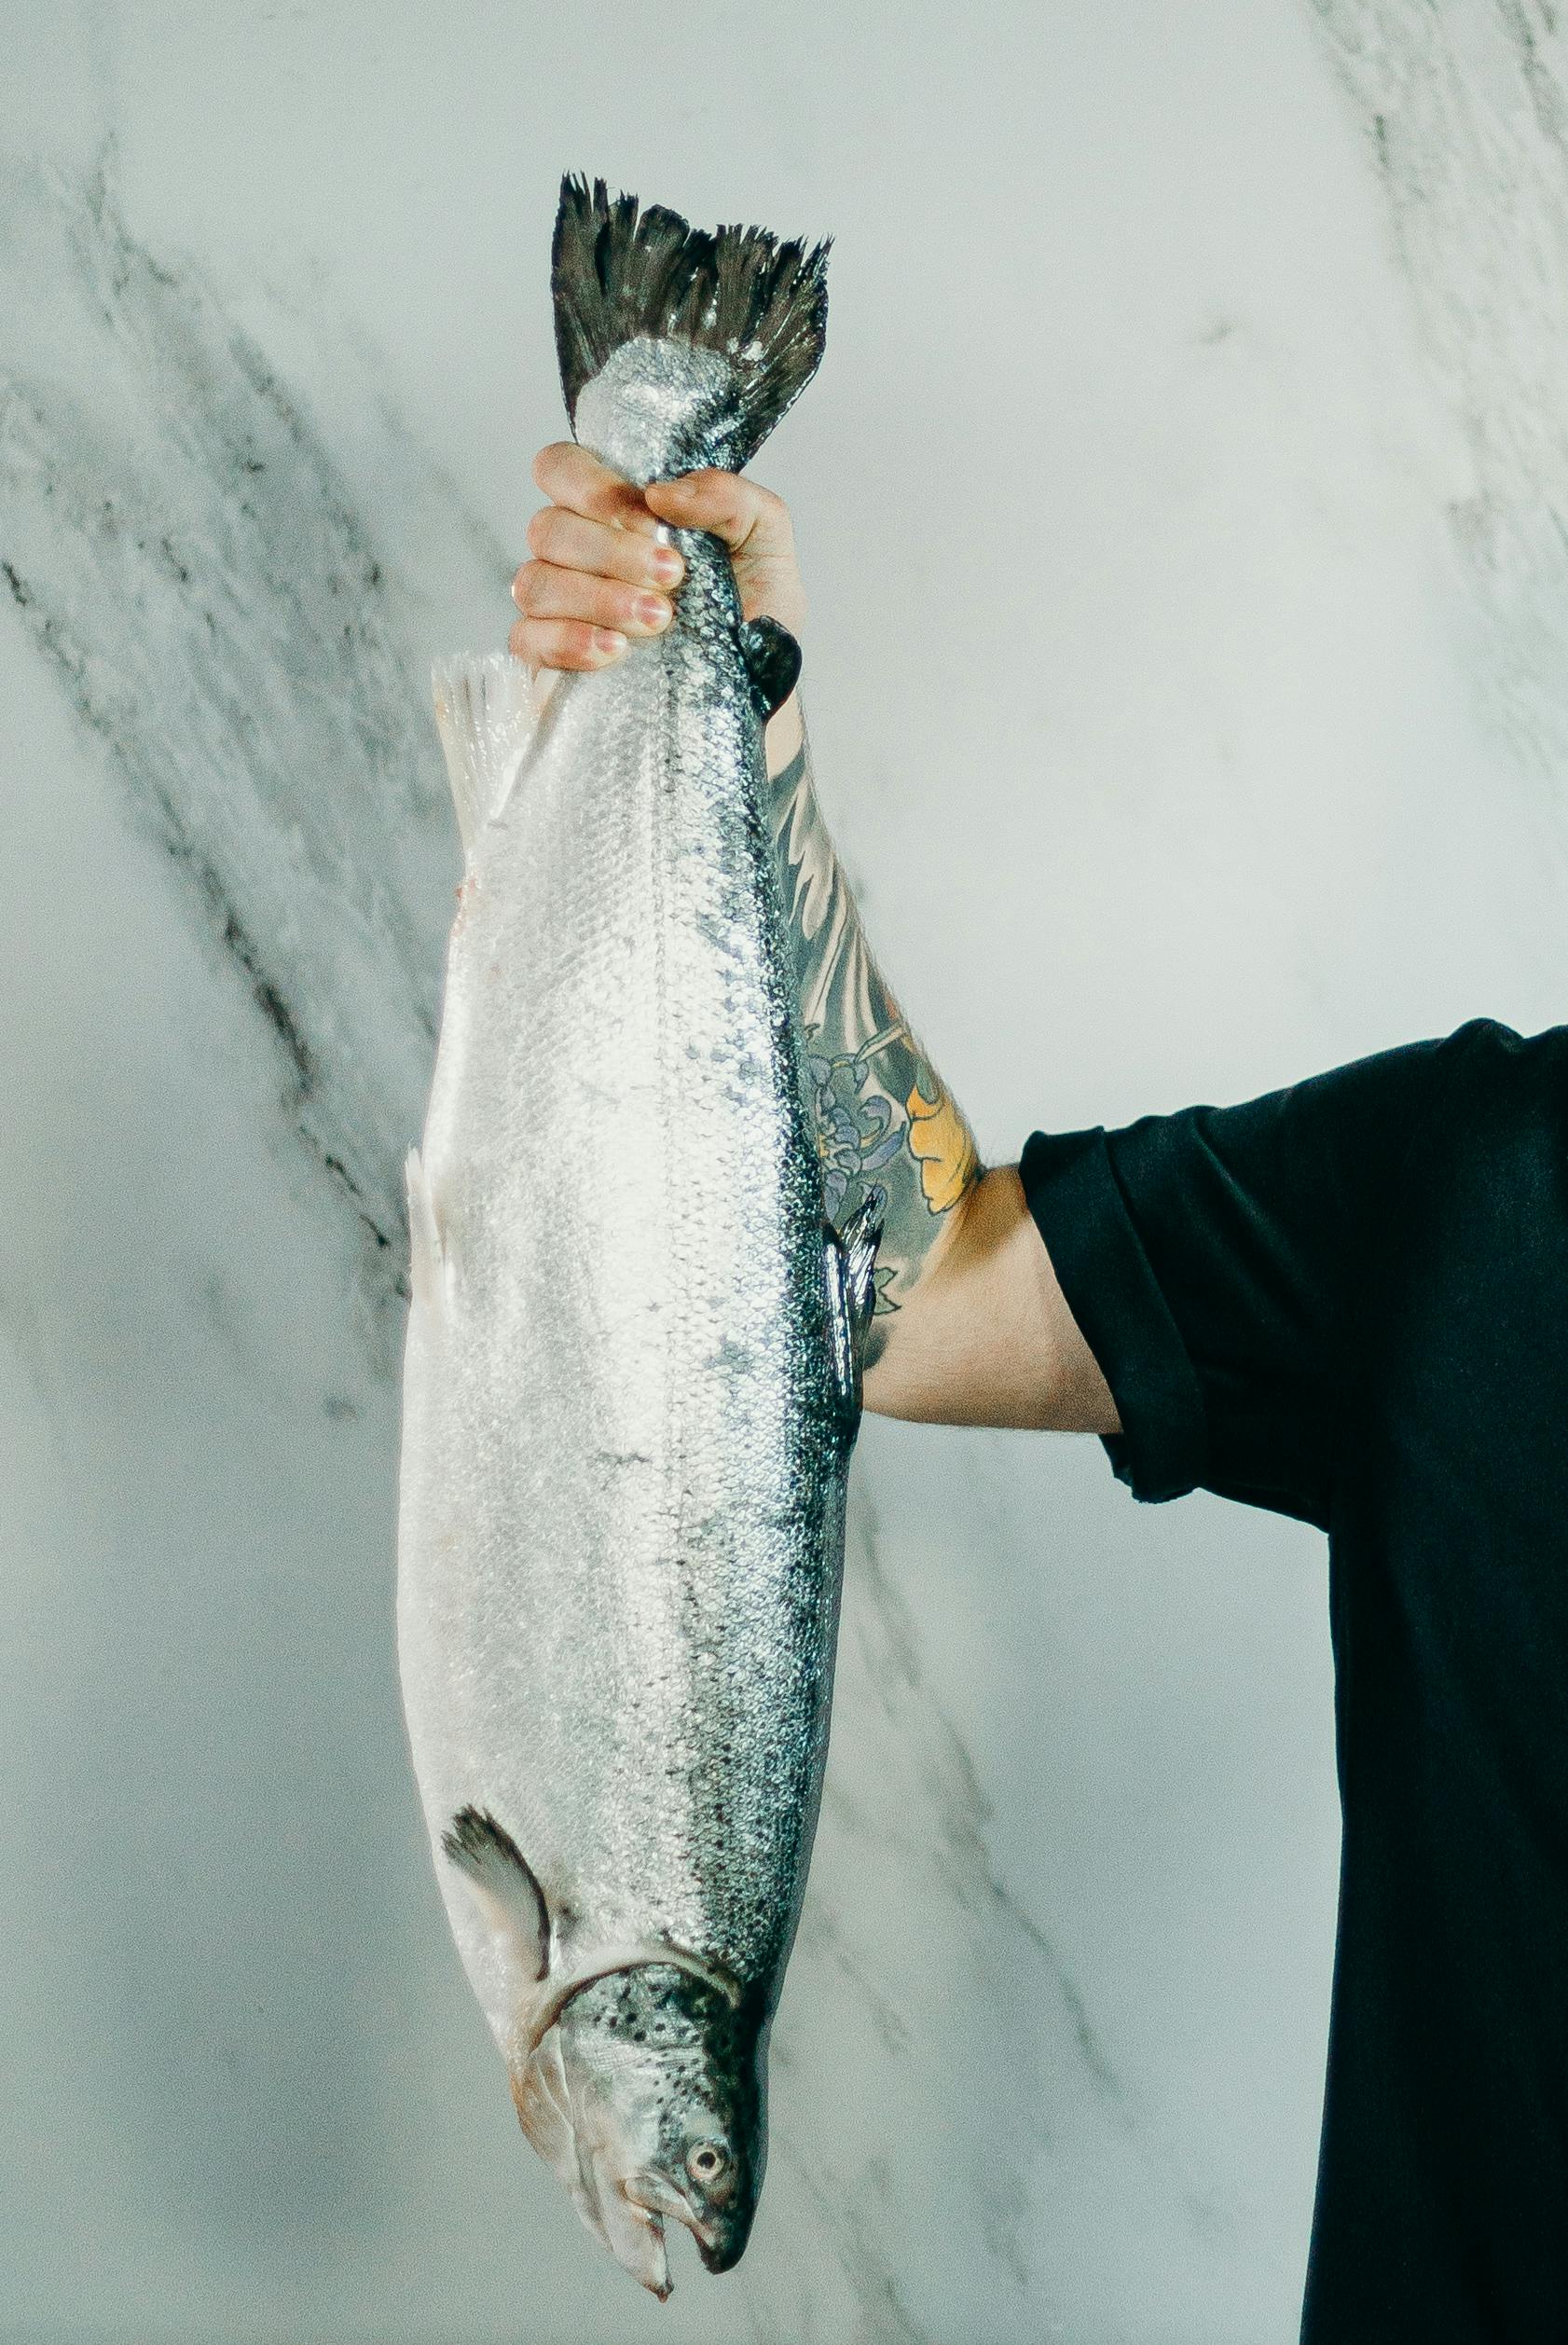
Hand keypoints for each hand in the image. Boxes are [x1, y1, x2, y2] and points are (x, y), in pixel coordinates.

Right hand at [511, 445, 807, 720]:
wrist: (757, 685)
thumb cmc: (753, 606)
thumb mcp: (766, 540)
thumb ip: (729, 498)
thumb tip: (663, 492)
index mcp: (615, 510)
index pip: (562, 468)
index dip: (593, 487)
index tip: (649, 520)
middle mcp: (576, 551)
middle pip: (548, 527)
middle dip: (611, 552)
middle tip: (671, 578)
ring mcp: (557, 604)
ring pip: (536, 582)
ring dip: (598, 598)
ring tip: (659, 621)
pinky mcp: (549, 657)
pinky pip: (527, 639)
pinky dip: (569, 641)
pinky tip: (615, 651)